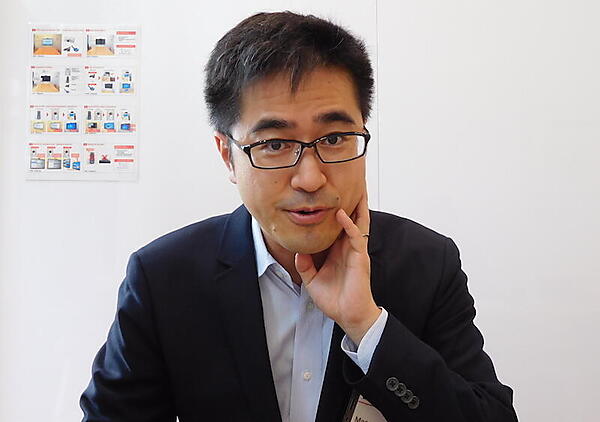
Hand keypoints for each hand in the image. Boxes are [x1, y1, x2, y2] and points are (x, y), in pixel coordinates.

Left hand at [294, 192, 380, 344]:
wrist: (348, 315)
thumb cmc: (334, 299)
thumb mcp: (312, 280)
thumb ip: (305, 266)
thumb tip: (297, 252)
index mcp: (339, 250)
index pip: (338, 226)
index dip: (336, 211)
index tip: (329, 195)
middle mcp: (349, 247)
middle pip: (353, 218)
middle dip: (353, 201)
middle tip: (351, 181)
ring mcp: (356, 251)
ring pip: (359, 222)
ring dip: (358, 206)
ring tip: (357, 188)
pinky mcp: (360, 258)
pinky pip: (356, 237)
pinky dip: (349, 224)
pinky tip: (342, 214)